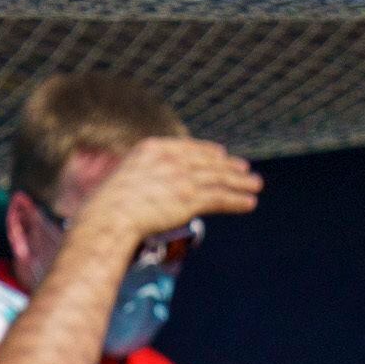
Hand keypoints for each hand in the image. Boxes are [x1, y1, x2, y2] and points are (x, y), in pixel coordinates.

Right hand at [76, 134, 263, 243]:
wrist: (108, 216)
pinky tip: (249, 203)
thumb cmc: (108, 204)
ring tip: (255, 185)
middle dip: (229, 166)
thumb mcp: (124, 178)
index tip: (222, 153)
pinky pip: (219, 198)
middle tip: (245, 169)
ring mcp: (181, 178)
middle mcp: (170, 159)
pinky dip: (236, 200)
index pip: (188, 147)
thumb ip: (143, 175)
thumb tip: (148, 185)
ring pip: (218, 178)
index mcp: (152, 148)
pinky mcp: (190, 198)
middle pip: (207, 161)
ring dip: (240, 182)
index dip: (207, 150)